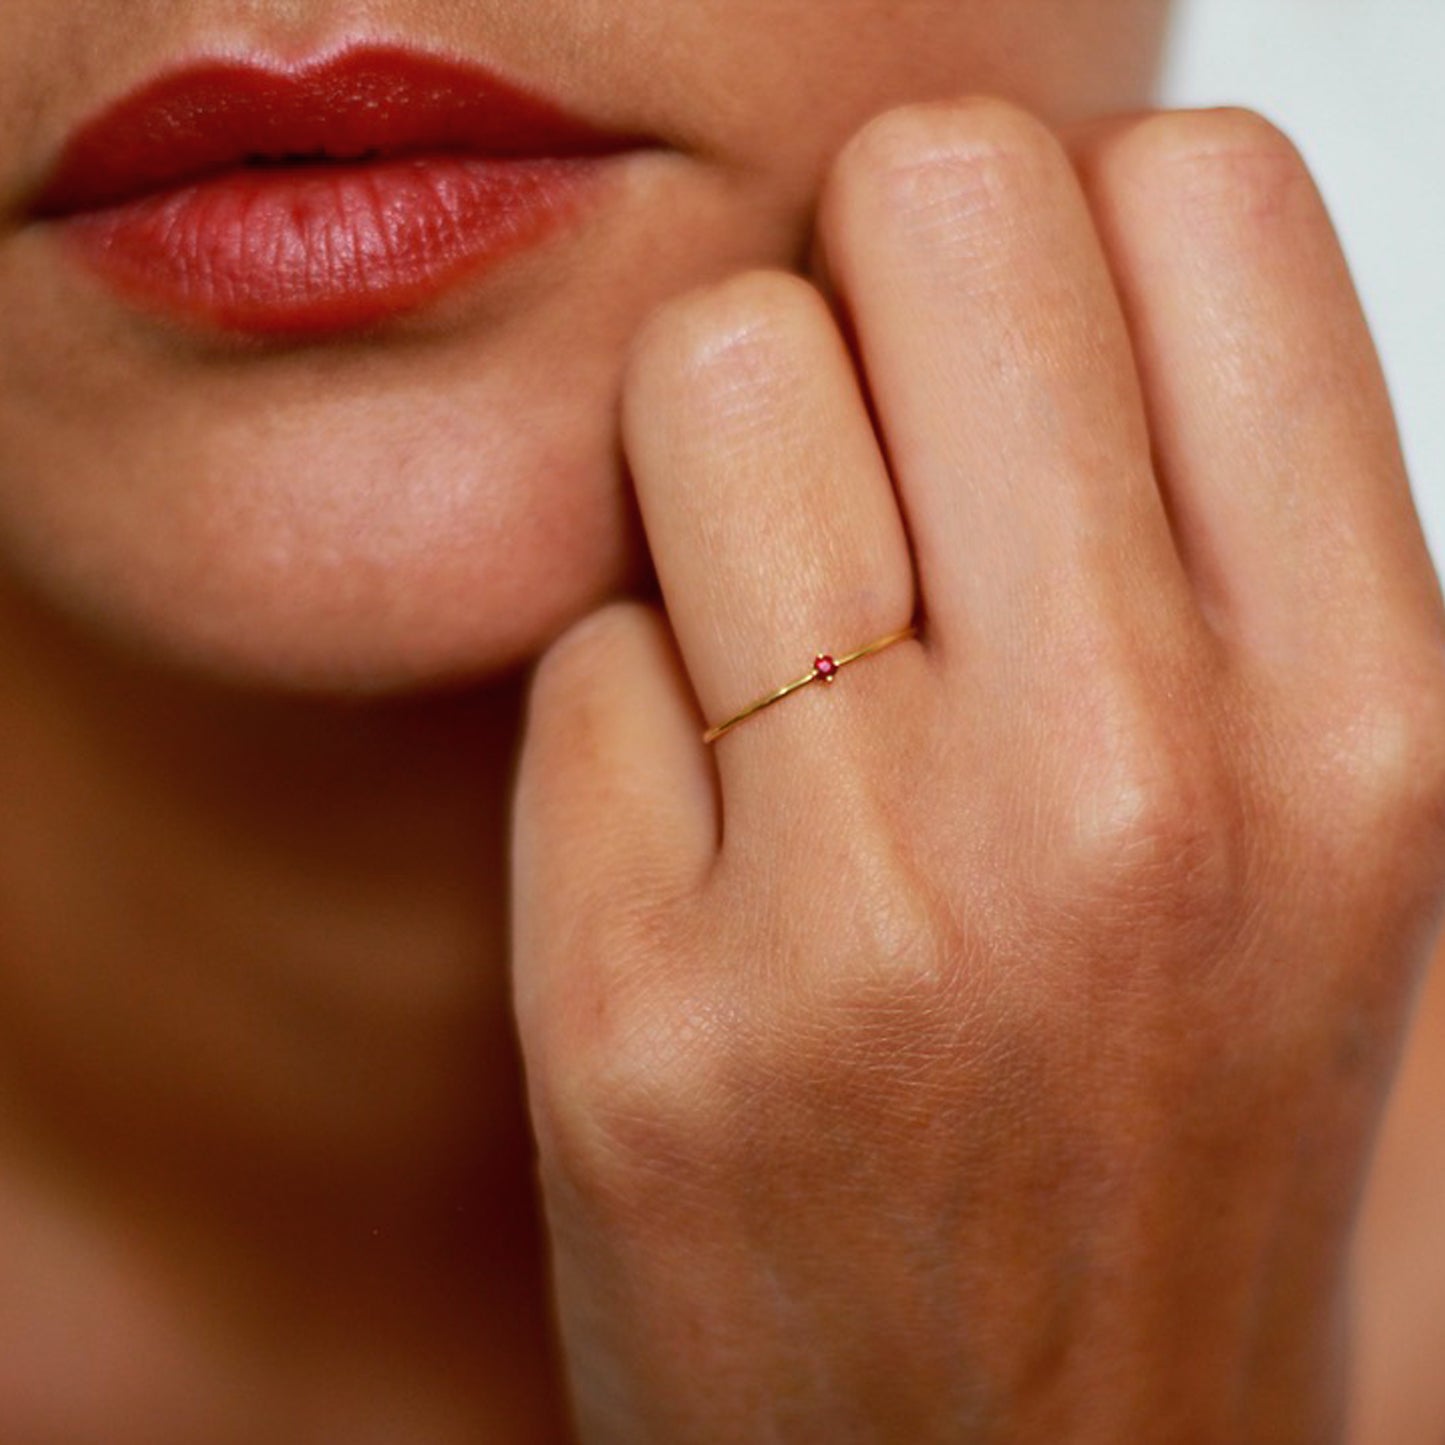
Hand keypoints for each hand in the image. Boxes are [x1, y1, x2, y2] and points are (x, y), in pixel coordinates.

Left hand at [509, 97, 1444, 1441]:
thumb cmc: (1163, 1129)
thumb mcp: (1308, 824)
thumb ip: (1209, 525)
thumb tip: (1044, 249)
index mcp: (1367, 716)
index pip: (1194, 190)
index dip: (1072, 233)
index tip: (1015, 355)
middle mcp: (1139, 788)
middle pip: (929, 199)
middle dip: (876, 293)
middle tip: (875, 457)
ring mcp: (872, 907)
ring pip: (710, 375)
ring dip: (724, 474)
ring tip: (788, 652)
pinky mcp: (638, 1014)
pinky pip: (579, 650)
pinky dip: (632, 720)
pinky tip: (714, 862)